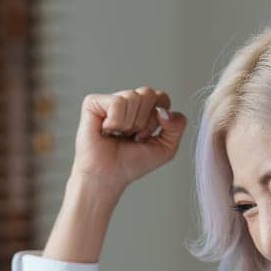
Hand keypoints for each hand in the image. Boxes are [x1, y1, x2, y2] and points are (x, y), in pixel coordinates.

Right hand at [69, 86, 187, 194]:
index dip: (157, 120)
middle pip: (148, 93)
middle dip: (143, 121)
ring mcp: (110, 100)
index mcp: (143, 108)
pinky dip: (115, 122)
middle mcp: (127, 101)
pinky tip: (106, 130)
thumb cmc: (131, 163)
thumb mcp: (166, 147)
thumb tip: (165, 111)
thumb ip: (178, 126)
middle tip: (131, 136)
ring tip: (119, 134)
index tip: (144, 136)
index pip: (162, 97)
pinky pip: (117, 103)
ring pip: (133, 97)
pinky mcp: (93, 102)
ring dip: (129, 124)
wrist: (109, 176)